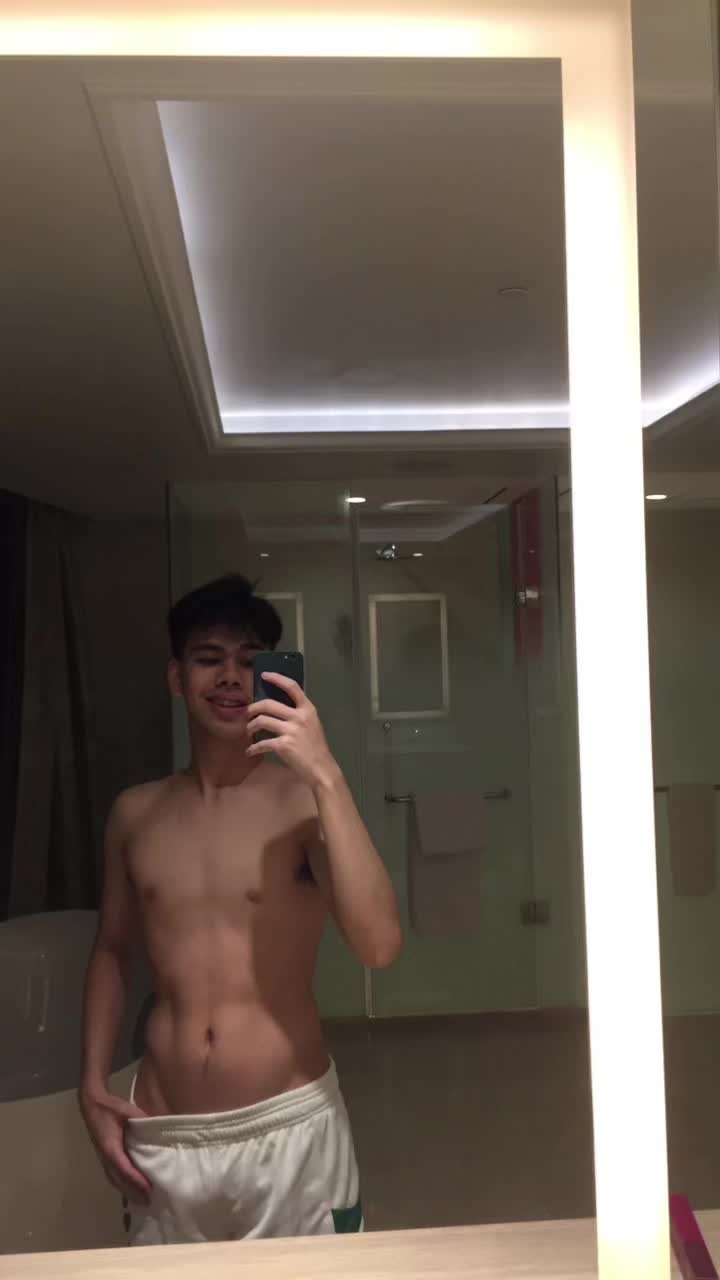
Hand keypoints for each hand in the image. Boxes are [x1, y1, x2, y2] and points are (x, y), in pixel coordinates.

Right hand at [79, 1086, 151, 1204]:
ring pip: (114, 1180)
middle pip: (118, 1179)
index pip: (123, 1168)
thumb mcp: (128, 1110)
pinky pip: (112, 1175)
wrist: (91, 1104)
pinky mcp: (103, 1156)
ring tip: (141, 1201)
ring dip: (127, 1191)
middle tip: (148, 1202)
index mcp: (110, 1146)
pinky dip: (121, 1185)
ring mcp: (102, 1158)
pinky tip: (130, 1189)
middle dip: (133, 1191)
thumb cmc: (109, 1107)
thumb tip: (159, 1127)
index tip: (147, 1189)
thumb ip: (142, 1119)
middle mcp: (104, 1156)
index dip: (135, 1180)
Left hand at [246, 672, 339, 790]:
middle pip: (269, 704)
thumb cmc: (315, 747)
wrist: (321, 768)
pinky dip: (253, 748)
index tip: (264, 675)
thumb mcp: (312, 724)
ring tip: (249, 732)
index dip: (277, 678)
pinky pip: (261, 743)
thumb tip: (275, 708)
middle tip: (248, 713)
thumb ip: (298, 714)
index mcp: (308, 709)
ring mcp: (291, 731)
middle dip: (253, 708)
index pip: (292, 687)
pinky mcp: (283, 745)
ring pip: (262, 721)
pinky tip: (250, 751)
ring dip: (251, 727)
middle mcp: (299, 717)